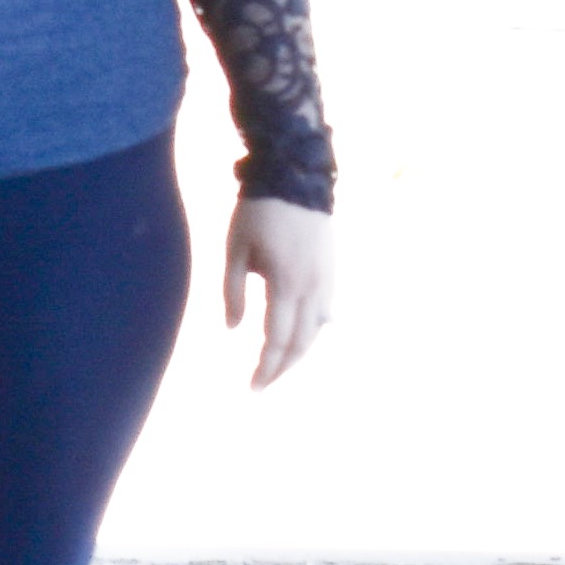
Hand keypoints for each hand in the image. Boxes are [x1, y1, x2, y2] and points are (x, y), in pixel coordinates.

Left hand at [222, 196, 333, 388]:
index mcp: (285, 284)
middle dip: (281, 368)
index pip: (277, 340)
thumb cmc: (257, 212)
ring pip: (317, 331)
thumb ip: (233, 292)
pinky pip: (325, 311)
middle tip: (261, 385)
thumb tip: (234, 329)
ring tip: (278, 367)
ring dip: (299, 354)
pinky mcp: (332, 270)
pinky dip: (314, 330)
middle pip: (300, 343)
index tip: (253, 387)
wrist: (296, 177)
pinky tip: (304, 338)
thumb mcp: (234, 250)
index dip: (265, 367)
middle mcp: (312, 288)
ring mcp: (326, 279)